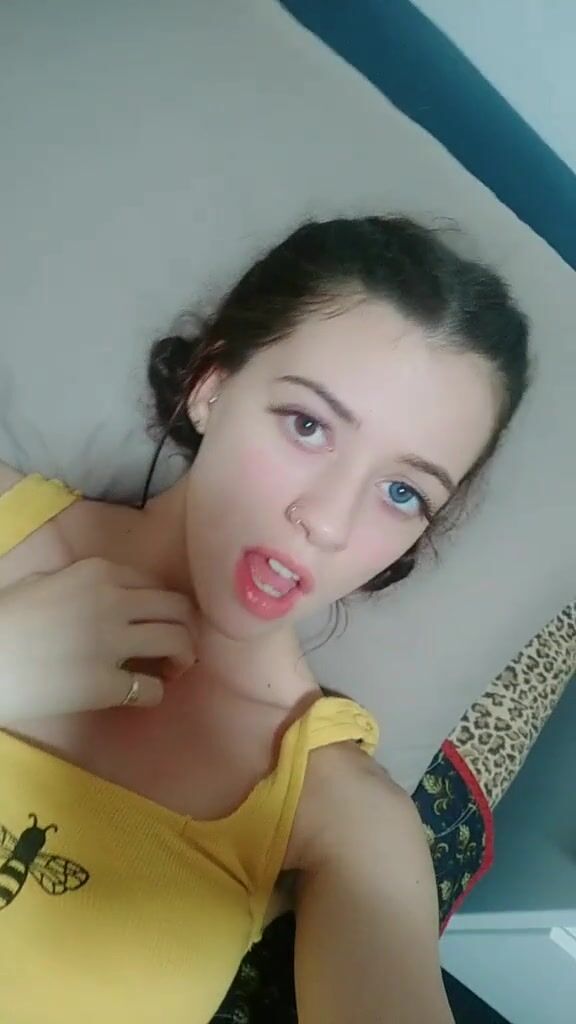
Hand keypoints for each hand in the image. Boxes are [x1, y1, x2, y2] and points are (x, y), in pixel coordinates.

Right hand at [0, 558, 196, 719]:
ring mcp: (111, 642)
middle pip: (178, 608)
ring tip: (170, 671)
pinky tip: (141, 696)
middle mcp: (113, 600)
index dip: (163, 607)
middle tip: (177, 649)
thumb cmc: (3, 621)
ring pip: (178, 641)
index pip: (155, 584)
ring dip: (182, 657)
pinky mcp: (104, 683)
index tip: (157, 623)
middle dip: (186, 628)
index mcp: (97, 572)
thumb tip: (101, 592)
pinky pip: (153, 689)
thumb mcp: (40, 583)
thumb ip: (78, 582)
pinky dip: (155, 694)